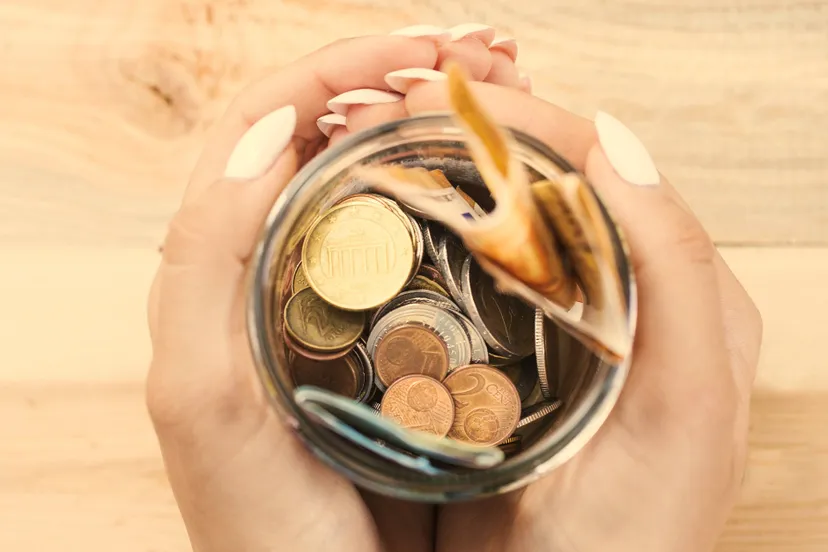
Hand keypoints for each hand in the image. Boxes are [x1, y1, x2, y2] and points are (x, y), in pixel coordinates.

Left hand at [146, 27, 525, 551]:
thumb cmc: (257, 515)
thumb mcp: (200, 392)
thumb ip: (206, 260)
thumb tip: (271, 127)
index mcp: (224, 260)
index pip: (269, 122)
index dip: (345, 67)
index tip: (430, 53)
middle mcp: (277, 262)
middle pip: (331, 132)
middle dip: (407, 76)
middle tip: (491, 61)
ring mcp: (338, 290)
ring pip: (379, 172)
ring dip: (438, 119)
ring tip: (509, 96)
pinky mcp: (388, 324)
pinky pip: (418, 231)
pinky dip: (459, 185)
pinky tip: (506, 177)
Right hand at [347, 85, 762, 550]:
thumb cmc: (642, 531)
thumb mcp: (686, 408)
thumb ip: (676, 278)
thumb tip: (618, 144)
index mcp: (672, 293)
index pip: (609, 175)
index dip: (538, 126)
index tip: (460, 104)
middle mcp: (616, 298)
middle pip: (549, 190)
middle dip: (480, 141)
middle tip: (405, 116)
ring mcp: (552, 326)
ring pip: (504, 227)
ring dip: (451, 181)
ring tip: (387, 150)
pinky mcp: (503, 359)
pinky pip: (468, 281)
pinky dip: (432, 242)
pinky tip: (391, 227)